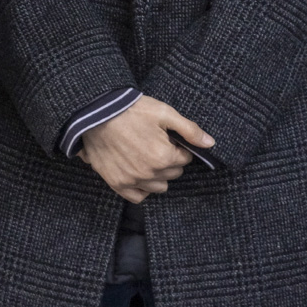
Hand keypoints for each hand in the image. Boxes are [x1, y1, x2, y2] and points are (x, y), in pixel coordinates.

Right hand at [77, 96, 213, 203]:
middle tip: (156, 143)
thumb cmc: (131, 110)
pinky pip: (138, 197)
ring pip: (159, 187)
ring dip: (158, 174)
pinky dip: (142, 188)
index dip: (178, 147)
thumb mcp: (164, 113)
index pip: (185, 159)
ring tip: (147, 156)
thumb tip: (210, 143)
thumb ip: (189, 130)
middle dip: (169, 160)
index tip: (167, 137)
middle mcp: (149, 173)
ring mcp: (132, 180)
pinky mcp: (116, 183)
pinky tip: (140, 173)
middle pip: (173, 173)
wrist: (96, 112)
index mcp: (164, 157)